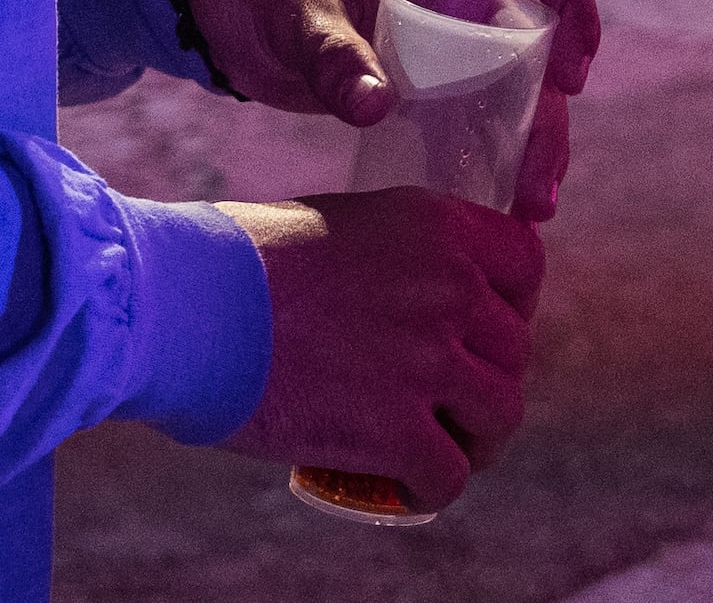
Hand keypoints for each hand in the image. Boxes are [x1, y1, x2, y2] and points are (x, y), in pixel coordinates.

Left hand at [177, 0, 599, 220]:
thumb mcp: (291, 8)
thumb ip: (331, 52)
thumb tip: (377, 106)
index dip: (575, 13)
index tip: (571, 80)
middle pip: (540, 47)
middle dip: (550, 116)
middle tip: (540, 186)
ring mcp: (448, 36)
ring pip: (519, 88)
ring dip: (532, 144)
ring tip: (529, 209)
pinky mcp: (427, 77)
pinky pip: (480, 113)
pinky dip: (495, 154)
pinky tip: (495, 204)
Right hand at [217, 190, 542, 506]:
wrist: (186, 305)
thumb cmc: (240, 262)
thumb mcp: (342, 225)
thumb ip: (395, 259)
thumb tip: (409, 298)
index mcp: (436, 226)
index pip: (526, 263)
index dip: (512, 305)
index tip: (482, 332)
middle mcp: (448, 287)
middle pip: (515, 348)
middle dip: (488, 378)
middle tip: (452, 402)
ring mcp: (427, 359)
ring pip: (502, 412)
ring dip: (477, 437)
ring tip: (443, 448)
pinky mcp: (394, 426)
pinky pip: (449, 474)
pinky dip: (431, 488)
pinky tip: (405, 486)